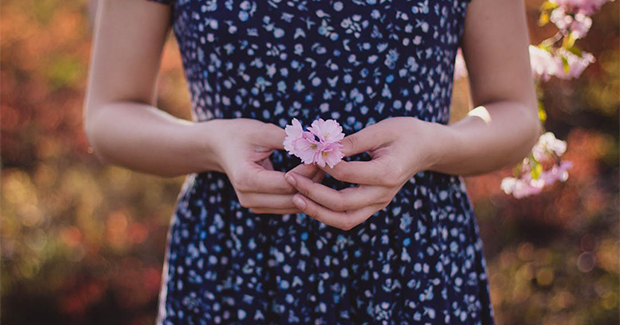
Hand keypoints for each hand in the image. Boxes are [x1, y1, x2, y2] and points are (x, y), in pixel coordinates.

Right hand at [208, 119, 323, 214]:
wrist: (219, 147)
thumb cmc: (240, 135)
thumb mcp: (262, 131)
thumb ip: (288, 139)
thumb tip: (316, 144)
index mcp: (246, 179)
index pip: (288, 183)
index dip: (309, 171)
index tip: (322, 156)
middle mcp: (248, 198)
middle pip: (293, 198)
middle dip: (313, 182)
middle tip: (327, 163)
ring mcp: (254, 206)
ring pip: (294, 206)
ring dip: (311, 190)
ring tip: (322, 168)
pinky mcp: (261, 208)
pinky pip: (289, 206)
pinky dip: (303, 194)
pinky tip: (312, 177)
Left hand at [284, 117, 441, 229]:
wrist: (426, 148)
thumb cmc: (404, 133)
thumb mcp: (380, 129)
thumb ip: (352, 141)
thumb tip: (324, 148)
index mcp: (386, 173)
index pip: (346, 174)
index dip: (322, 164)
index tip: (307, 153)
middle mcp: (383, 194)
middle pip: (342, 204)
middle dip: (312, 193)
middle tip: (290, 178)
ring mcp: (379, 203)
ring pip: (344, 220)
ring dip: (317, 211)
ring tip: (295, 198)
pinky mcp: (374, 206)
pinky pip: (348, 218)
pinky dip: (327, 213)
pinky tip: (310, 200)